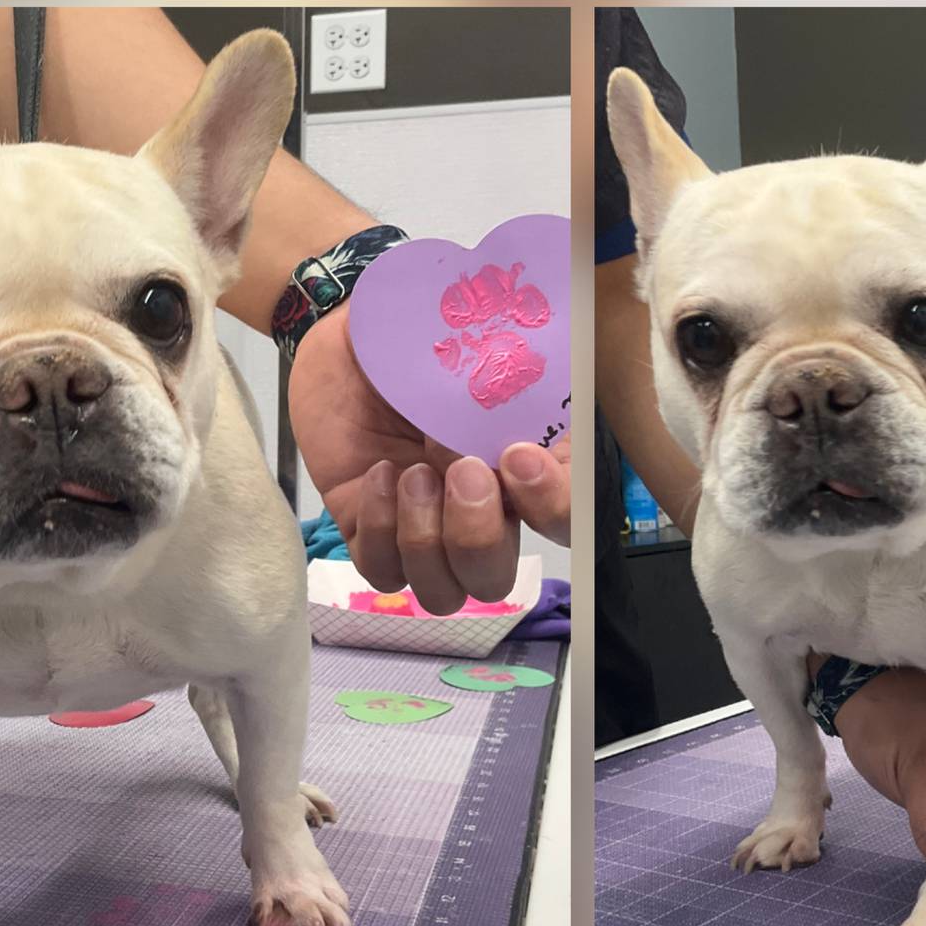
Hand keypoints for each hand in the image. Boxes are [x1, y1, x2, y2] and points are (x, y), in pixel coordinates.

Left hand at [288, 306, 569, 614]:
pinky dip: (381, 529)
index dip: (552, 508)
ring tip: (410, 473)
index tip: (518, 458)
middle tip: (457, 468)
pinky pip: (384, 572)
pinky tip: (378, 475)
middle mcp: (484, 511)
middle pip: (496, 579)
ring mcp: (426, 527)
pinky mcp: (372, 531)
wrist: (356, 332)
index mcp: (529, 469)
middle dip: (476, 534)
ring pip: (443, 593)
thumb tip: (530, 408)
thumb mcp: (480, 346)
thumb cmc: (428, 335)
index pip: (569, 522)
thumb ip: (518, 380)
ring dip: (425, 539)